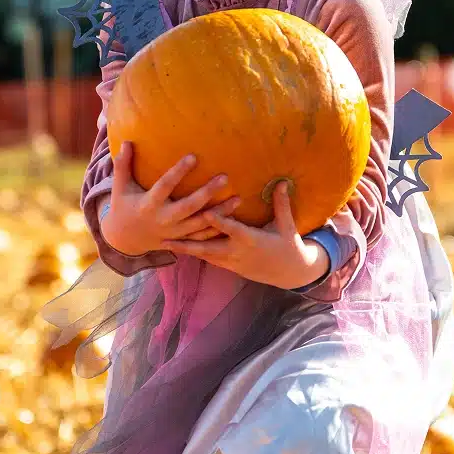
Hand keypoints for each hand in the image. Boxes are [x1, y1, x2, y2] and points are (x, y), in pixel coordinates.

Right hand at [101, 142, 240, 256]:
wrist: (126, 240)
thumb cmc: (124, 207)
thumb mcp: (120, 187)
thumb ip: (123, 165)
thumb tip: (126, 142)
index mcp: (148, 204)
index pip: (164, 186)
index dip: (178, 172)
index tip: (193, 156)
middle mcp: (163, 220)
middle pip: (188, 207)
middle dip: (207, 193)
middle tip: (225, 178)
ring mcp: (174, 233)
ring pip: (200, 224)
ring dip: (220, 212)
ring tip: (238, 199)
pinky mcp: (181, 241)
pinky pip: (202, 237)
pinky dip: (218, 229)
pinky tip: (234, 217)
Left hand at [162, 181, 330, 288]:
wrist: (290, 272)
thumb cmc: (288, 245)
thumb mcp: (287, 225)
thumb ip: (281, 203)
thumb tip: (281, 181)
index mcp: (251, 240)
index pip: (231, 229)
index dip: (217, 221)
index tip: (203, 212)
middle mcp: (237, 252)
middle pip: (209, 247)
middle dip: (187, 243)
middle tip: (165, 238)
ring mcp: (232, 262)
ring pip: (205, 256)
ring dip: (186, 250)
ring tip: (163, 244)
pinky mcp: (230, 267)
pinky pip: (209, 260)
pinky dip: (195, 254)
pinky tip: (179, 249)